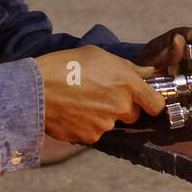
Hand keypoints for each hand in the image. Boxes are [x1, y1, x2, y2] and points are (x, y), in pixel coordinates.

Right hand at [34, 46, 165, 142]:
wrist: (34, 89)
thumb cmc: (65, 65)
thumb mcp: (98, 55)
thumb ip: (128, 67)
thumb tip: (148, 73)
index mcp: (127, 83)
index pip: (156, 104)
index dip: (152, 103)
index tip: (146, 101)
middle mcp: (120, 105)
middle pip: (133, 114)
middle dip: (122, 107)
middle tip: (101, 95)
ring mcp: (106, 124)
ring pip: (112, 123)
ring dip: (103, 116)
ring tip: (81, 101)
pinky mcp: (90, 137)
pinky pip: (95, 133)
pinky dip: (87, 125)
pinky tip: (73, 112)